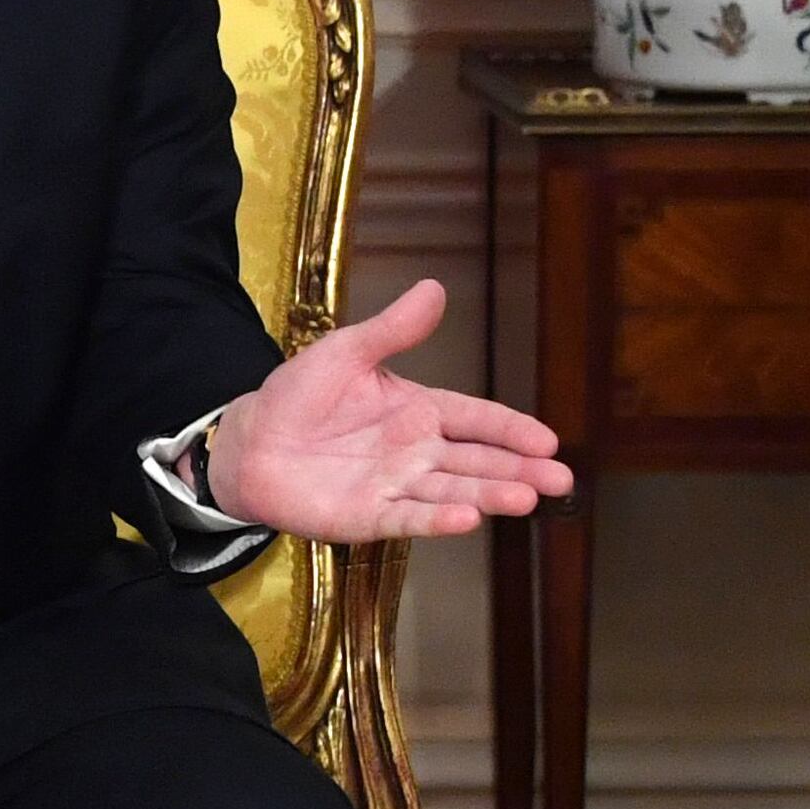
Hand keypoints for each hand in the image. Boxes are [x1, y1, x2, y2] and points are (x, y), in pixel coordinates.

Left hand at [202, 278, 571, 540]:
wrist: (249, 442)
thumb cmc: (300, 395)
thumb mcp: (346, 352)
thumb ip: (392, 330)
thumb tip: (435, 288)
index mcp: (420, 411)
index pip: (477, 418)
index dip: (511, 430)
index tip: (548, 440)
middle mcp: (418, 453)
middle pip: (478, 462)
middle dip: (520, 471)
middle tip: (560, 480)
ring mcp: (396, 487)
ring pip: (452, 493)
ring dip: (488, 496)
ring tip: (526, 499)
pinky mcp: (368, 516)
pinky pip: (407, 519)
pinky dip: (436, 521)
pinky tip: (468, 520)